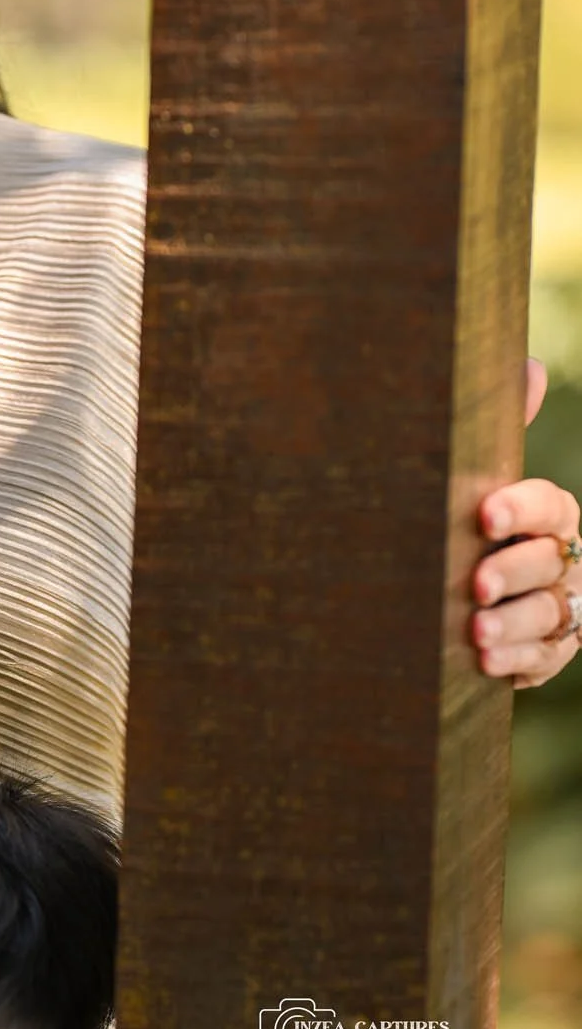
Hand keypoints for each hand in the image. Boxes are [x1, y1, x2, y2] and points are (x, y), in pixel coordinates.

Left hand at [472, 360, 581, 688]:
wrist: (461, 591)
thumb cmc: (474, 524)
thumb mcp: (481, 476)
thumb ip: (505, 427)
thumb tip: (528, 364)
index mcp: (552, 512)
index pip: (549, 504)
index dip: (520, 509)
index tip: (483, 514)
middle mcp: (566, 558)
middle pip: (550, 562)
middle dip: (513, 573)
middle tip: (474, 584)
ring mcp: (565, 606)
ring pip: (550, 614)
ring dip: (514, 624)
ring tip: (476, 634)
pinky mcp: (552, 650)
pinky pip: (546, 658)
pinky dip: (518, 661)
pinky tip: (488, 664)